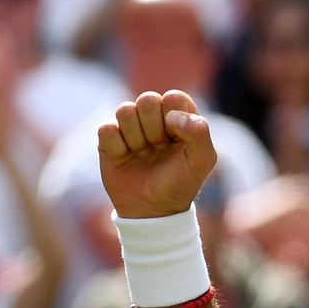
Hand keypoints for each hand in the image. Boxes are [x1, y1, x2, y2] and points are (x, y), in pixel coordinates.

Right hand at [98, 90, 219, 218]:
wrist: (153, 210)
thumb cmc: (181, 183)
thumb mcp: (202, 160)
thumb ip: (199, 131)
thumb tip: (172, 115)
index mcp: (179, 117)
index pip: (174, 97)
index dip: (174, 116)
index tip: (177, 138)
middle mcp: (154, 118)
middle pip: (147, 99)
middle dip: (154, 127)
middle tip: (159, 147)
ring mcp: (130, 127)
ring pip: (124, 110)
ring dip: (136, 137)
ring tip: (143, 153)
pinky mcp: (109, 140)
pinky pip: (106, 128)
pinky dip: (117, 146)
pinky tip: (125, 157)